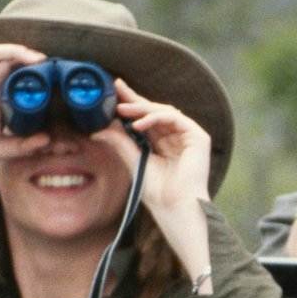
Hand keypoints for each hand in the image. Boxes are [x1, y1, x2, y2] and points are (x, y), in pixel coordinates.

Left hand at [98, 80, 214, 276]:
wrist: (174, 207)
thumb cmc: (158, 192)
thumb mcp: (133, 161)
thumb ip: (120, 142)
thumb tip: (98, 129)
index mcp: (163, 143)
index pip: (146, 119)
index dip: (131, 105)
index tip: (114, 92)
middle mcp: (177, 137)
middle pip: (155, 111)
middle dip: (135, 100)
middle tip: (116, 89)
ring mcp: (189, 136)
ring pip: (164, 111)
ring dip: (142, 109)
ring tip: (122, 111)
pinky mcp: (198, 137)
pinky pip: (175, 118)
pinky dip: (155, 118)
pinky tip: (138, 125)